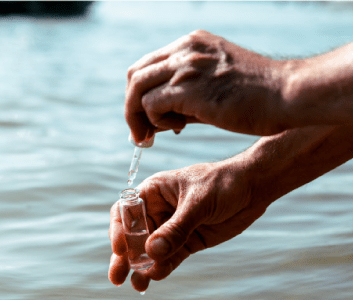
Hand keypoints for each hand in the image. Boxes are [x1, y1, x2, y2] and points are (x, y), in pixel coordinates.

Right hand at [109, 124, 352, 292]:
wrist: (252, 188)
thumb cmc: (223, 183)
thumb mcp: (198, 202)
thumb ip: (177, 228)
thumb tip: (153, 252)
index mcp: (154, 192)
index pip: (126, 211)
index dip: (119, 230)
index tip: (120, 249)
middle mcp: (159, 210)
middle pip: (135, 235)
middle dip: (126, 256)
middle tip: (117, 277)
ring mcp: (173, 228)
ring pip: (151, 250)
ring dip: (142, 267)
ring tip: (137, 285)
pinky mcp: (188, 241)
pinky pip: (170, 257)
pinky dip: (163, 268)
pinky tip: (156, 277)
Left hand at [125, 29, 287, 143]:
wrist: (287, 95)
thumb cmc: (256, 97)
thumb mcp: (214, 87)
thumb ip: (185, 98)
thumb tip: (159, 119)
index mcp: (191, 44)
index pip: (148, 66)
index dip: (139, 95)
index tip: (146, 120)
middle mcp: (185, 49)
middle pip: (135, 74)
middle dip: (131, 107)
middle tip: (140, 133)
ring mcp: (186, 65)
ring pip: (137, 88)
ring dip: (137, 117)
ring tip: (150, 137)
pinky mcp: (189, 88)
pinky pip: (151, 104)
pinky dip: (155, 120)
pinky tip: (176, 128)